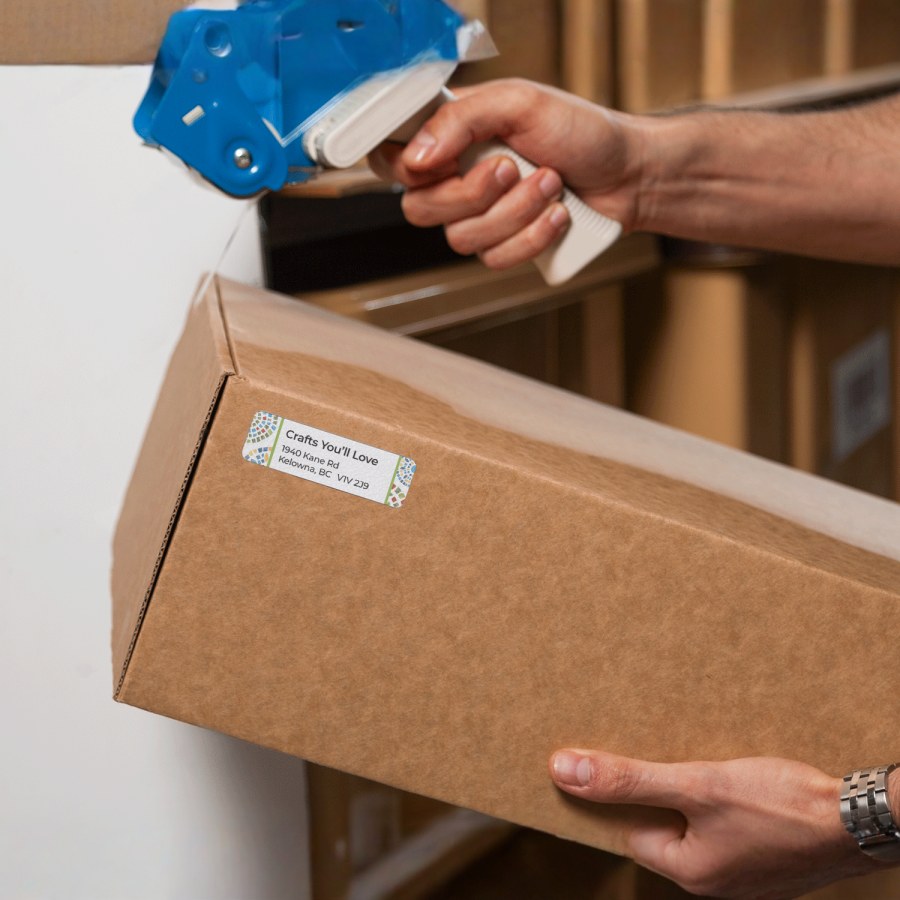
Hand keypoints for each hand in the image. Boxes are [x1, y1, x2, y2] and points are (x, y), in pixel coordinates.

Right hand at [368, 79, 641, 269]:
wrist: (628, 174)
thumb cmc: (579, 131)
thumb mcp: (519, 103)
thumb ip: (461, 119)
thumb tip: (416, 155)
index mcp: (450, 138)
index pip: (390, 160)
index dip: (406, 168)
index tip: (441, 161)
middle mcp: (456, 179)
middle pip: (419, 209)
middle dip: (473, 194)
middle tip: (512, 167)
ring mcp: (479, 218)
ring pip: (460, 239)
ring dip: (515, 212)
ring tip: (550, 183)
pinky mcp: (504, 248)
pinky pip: (494, 260)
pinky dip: (532, 237)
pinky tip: (557, 215)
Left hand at [549, 749, 884, 898]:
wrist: (861, 818)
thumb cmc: (782, 805)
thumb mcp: (697, 785)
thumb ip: (630, 780)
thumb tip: (565, 771)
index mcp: (690, 873)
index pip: (631, 832)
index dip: (622, 794)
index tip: (615, 760)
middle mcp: (714, 881)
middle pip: (664, 827)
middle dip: (658, 789)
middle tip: (657, 749)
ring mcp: (745, 871)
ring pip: (697, 823)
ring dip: (690, 790)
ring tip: (695, 755)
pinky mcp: (768, 855)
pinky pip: (726, 825)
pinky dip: (720, 799)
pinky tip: (730, 773)